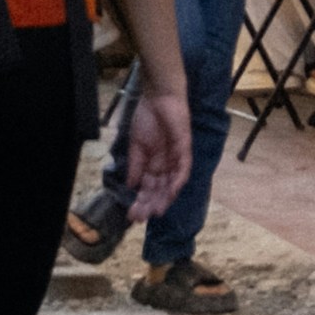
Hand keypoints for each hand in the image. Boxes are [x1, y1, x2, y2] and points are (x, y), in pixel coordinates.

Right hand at [113, 82, 194, 221]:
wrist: (158, 97)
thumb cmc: (147, 117)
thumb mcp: (136, 144)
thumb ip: (135, 165)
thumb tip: (130, 186)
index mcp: (152, 163)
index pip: (147, 187)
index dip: (141, 201)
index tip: (132, 215)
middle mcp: (165, 164)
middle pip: (159, 190)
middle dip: (151, 204)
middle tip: (142, 217)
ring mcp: (176, 158)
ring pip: (172, 184)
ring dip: (165, 198)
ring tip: (156, 211)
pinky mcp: (185, 150)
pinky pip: (184, 169)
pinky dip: (178, 181)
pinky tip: (171, 192)